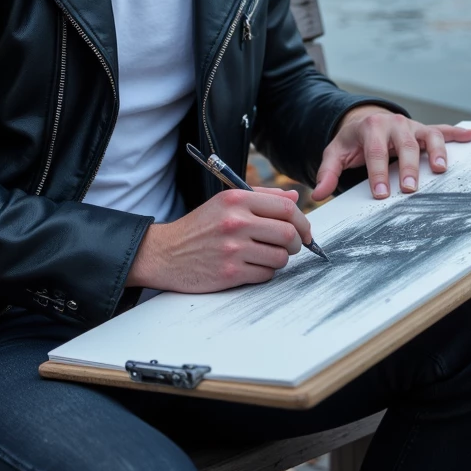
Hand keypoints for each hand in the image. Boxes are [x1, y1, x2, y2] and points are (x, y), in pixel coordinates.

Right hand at [127, 188, 311, 292]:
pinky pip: (266, 274)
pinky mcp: (230, 273)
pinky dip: (264, 272)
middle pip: (288, 233)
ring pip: (280, 257)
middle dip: (297, 243)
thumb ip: (261, 197)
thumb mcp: (225, 203)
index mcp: (236, 200)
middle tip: (291, 246)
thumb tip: (294, 196)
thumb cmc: (199, 227)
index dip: (302, 221)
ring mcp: (233, 249)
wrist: (166, 253)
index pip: (286, 207)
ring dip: (279, 259)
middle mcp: (235, 222)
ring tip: (265, 256)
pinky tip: (251, 266)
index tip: (304, 231)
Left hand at [312, 106, 470, 202]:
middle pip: (404, 146)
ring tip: (441, 169)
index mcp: (371, 128)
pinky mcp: (424, 130)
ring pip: (427, 136)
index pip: (375, 153)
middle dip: (408, 168)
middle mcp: (394, 124)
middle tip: (410, 189)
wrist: (364, 121)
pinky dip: (457, 133)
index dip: (377, 174)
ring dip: (436, 152)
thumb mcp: (336, 153)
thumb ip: (327, 172)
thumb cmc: (352, 142)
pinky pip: (443, 130)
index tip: (380, 194)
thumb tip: (318, 195)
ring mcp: (412, 126)